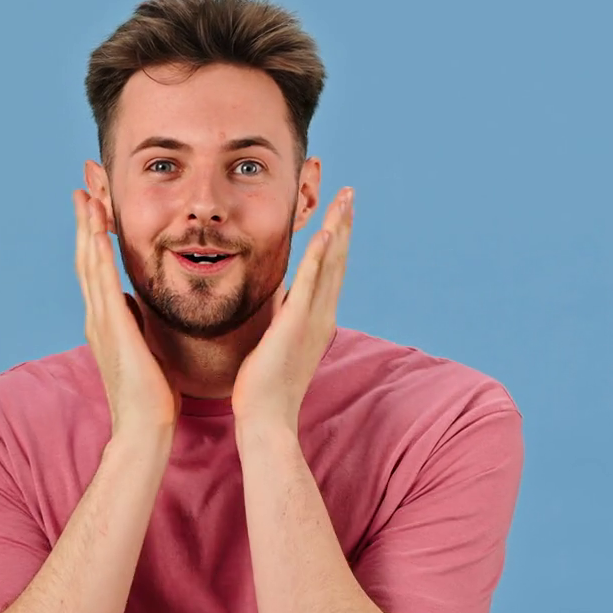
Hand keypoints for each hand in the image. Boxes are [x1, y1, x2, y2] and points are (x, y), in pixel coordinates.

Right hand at [74, 190, 179, 435]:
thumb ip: (137, 323)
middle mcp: (98, 318)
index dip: (94, 236)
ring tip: (85, 196)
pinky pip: (104, 283)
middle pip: (87, 258)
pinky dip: (99, 254)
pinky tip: (98, 231)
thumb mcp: (146, 348)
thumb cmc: (152, 397)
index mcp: (107, 322)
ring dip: (87, 228)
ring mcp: (102, 322)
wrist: (146, 428)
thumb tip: (136, 302)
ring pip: (91, 264)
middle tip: (81, 187)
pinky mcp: (113, 328)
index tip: (95, 207)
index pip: (97, 269)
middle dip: (85, 222)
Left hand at [232, 187, 353, 432]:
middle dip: (343, 224)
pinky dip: (322, 257)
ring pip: (330, 265)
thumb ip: (281, 316)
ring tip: (344, 199)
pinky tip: (327, 233)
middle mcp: (322, 316)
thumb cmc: (264, 388)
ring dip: (338, 229)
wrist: (266, 420)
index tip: (337, 212)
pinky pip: (311, 284)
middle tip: (348, 192)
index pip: (329, 271)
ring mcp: (312, 320)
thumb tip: (278, 296)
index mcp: (316, 320)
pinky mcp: (296, 325)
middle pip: (337, 261)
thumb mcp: (275, 342)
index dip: (335, 240)